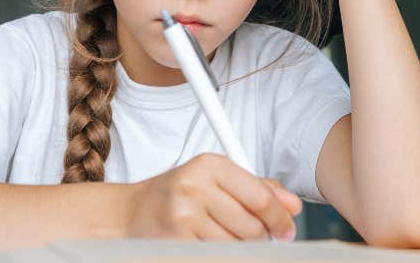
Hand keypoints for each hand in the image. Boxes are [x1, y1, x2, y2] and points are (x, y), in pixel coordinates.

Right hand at [124, 153, 301, 240]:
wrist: (127, 214)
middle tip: (257, 239)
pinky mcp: (177, 241)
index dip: (280, 219)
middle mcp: (196, 186)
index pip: (261, 197)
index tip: (286, 230)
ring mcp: (184, 215)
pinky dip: (221, 254)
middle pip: (253, 226)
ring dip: (240, 249)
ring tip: (224, 238)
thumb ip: (255, 188)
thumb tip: (292, 205)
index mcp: (210, 165)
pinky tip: (210, 244)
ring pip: (238, 246)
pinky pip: (218, 255)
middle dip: (261, 238)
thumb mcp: (212, 180)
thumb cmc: (173, 196)